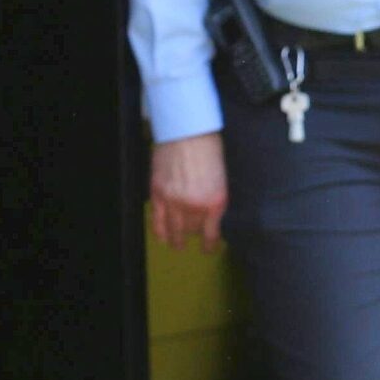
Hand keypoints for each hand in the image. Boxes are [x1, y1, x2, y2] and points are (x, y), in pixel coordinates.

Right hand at [150, 131, 229, 249]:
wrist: (188, 131)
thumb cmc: (210, 148)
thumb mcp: (223, 177)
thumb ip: (216, 197)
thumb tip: (212, 214)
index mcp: (215, 201)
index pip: (211, 233)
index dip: (209, 244)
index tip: (208, 248)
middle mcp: (194, 205)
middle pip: (192, 230)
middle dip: (194, 235)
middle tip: (194, 237)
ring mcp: (174, 200)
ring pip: (174, 229)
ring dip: (176, 239)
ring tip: (177, 244)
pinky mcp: (158, 193)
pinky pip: (157, 220)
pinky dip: (160, 231)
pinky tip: (163, 237)